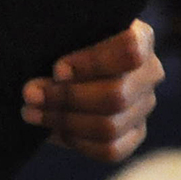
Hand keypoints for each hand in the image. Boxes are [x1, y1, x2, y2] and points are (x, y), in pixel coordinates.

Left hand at [23, 19, 160, 162]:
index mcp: (140, 37)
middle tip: (30, 94)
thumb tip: (56, 76)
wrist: (60, 62)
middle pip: (117, 95)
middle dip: (67, 97)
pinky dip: (76, 141)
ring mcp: (144, 105)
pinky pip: (110, 149)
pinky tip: (52, 129)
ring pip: (110, 126)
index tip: (57, 69)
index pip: (131, 51)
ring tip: (31, 112)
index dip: (93, 63)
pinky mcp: (133, 133)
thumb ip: (59, 39)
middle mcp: (150, 72)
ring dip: (64, 120)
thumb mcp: (61, 30)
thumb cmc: (60, 38)